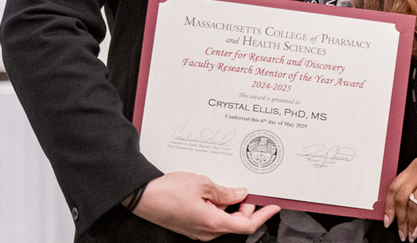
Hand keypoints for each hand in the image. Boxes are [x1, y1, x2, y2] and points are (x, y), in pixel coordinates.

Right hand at [132, 172, 278, 240]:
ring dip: (232, 206)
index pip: (246, 225)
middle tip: (249, 189)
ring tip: (231, 187)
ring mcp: (197, 230)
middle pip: (236, 223)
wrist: (142, 197)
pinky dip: (220, 207)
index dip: (263, 215)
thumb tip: (241, 194)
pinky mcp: (190, 225)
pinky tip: (217, 192)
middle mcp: (206, 232)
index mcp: (213, 224)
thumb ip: (225, 192)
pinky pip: (212, 218)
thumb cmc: (169, 191)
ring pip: (224, 220)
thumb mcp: (203, 185)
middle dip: (247, 207)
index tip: (274, 206)